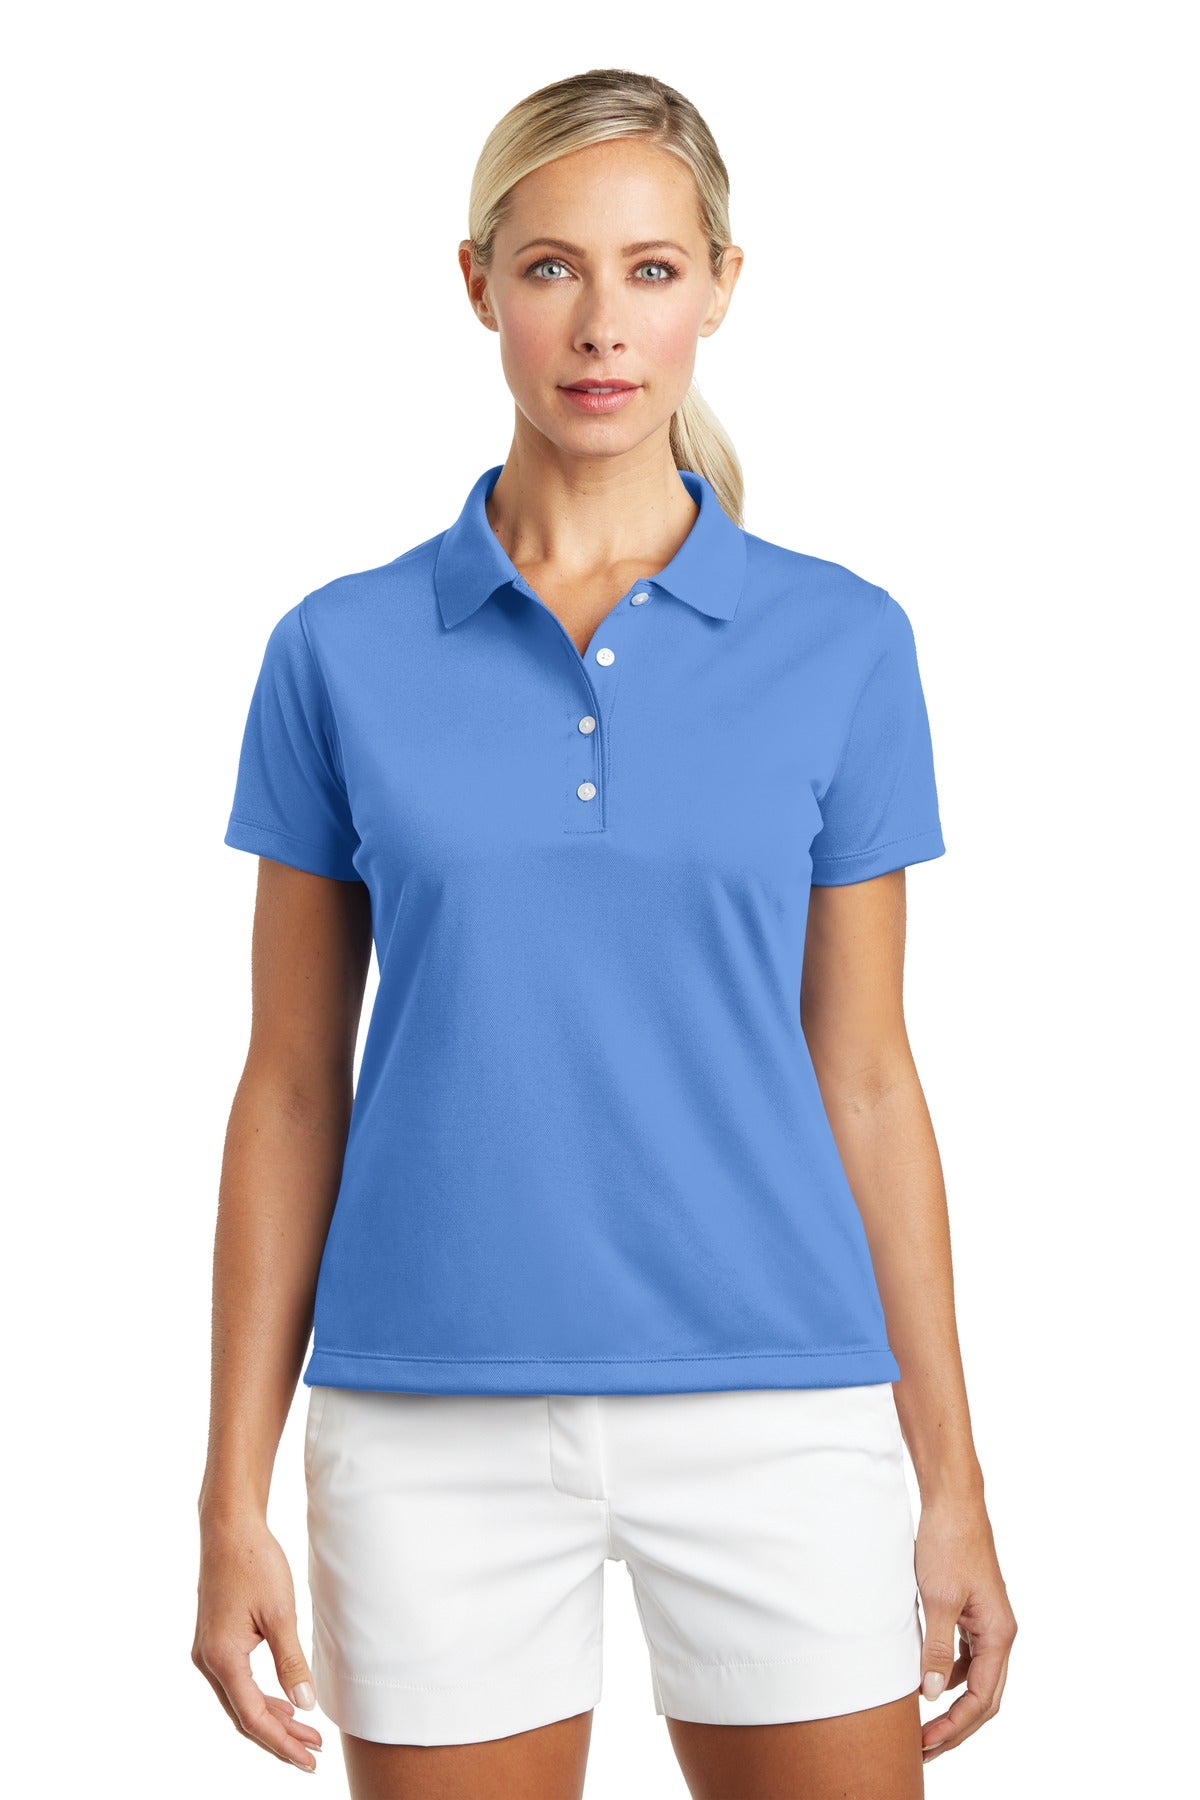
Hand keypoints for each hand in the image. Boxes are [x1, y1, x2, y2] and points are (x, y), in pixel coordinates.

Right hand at [193, 1509, 322, 1771]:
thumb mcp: (280, 1613)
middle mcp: (208, 1661)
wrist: (228, 1528)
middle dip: (280, 1736)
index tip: (309, 1759)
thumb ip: (291, 1662)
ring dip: (272, 1717)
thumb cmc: (254, 1563)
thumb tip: (305, 1706)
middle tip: (314, 1751)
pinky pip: (237, 1682)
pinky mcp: (213, 1640)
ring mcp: (208, 1651)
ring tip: (305, 1731)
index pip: (253, 1718)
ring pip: (240, 1700)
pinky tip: (283, 1701)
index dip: (282, 1743)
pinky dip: (260, 1696)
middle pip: (245, 1715)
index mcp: (223, 1658)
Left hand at [913, 1492, 1017, 1765]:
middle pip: (984, 1697)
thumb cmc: (948, 1544)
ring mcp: (987, 1622)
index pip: (981, 1699)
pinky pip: (965, 1657)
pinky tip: (926, 1681)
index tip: (927, 1743)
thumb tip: (930, 1694)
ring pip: (975, 1679)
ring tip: (922, 1724)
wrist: (953, 1502)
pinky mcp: (973, 1611)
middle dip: (957, 1727)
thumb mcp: (936, 1599)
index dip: (956, 1727)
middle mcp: (1000, 1633)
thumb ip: (935, 1648)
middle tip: (924, 1749)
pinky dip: (949, 1675)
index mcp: (998, 1634)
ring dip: (952, 1704)